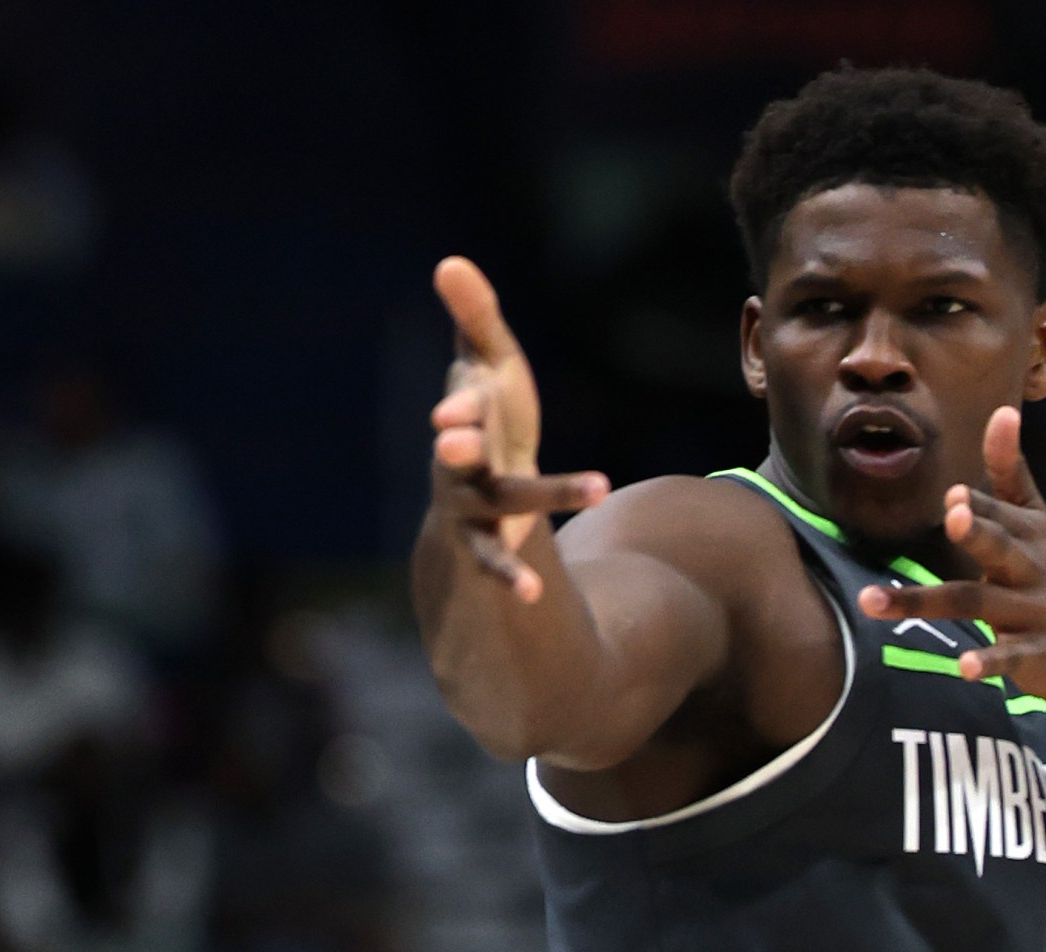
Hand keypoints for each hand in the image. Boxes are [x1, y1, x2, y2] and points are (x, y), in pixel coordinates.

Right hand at [429, 256, 607, 602]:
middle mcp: (456, 467)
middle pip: (456, 460)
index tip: (456, 408)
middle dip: (455, 449)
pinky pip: (495, 565)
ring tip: (596, 487)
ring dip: (542, 498)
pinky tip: (535, 595)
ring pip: (496, 509)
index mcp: (461, 419)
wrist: (474, 493)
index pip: (459, 409)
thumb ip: (474, 321)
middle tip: (450, 442)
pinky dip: (511, 579)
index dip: (458, 406)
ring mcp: (470, 511)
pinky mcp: (486, 547)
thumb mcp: (489, 369)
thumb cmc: (488, 418)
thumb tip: (450, 261)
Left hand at [854, 406, 1045, 700]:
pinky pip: (1010, 656)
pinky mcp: (1037, 653)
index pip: (999, 514)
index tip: (952, 497)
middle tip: (954, 518)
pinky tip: (962, 667)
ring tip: (878, 603)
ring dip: (929, 601)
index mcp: (1027, 533)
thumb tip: (1000, 410)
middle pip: (1000, 549)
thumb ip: (1010, 472)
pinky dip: (987, 661)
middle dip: (979, 533)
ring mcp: (1035, 611)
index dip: (978, 507)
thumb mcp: (1036, 522)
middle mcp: (1031, 568)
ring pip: (980, 604)